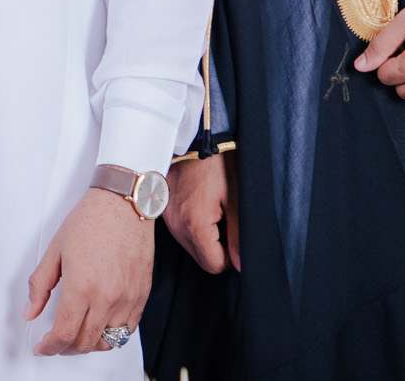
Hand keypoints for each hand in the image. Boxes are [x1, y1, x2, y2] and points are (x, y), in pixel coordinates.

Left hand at [25, 187, 152, 355]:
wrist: (123, 203)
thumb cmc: (90, 220)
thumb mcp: (55, 250)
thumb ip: (40, 286)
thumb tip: (30, 312)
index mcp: (81, 287)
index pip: (63, 334)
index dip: (49, 347)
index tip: (43, 347)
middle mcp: (106, 297)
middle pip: (85, 343)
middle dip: (67, 348)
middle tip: (57, 342)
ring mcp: (127, 298)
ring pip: (108, 341)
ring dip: (90, 343)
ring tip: (79, 333)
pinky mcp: (142, 294)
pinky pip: (128, 329)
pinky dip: (113, 334)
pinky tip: (102, 324)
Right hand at [165, 153, 239, 273]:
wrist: (192, 138)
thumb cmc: (217, 165)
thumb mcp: (235, 199)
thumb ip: (238, 237)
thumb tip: (241, 264)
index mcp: (195, 226)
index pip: (213, 266)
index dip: (230, 257)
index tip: (234, 236)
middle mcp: (176, 226)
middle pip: (201, 259)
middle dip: (217, 249)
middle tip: (226, 221)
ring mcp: (167, 218)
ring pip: (190, 246)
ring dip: (204, 237)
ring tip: (213, 210)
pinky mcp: (163, 210)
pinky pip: (180, 231)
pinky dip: (192, 226)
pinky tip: (200, 205)